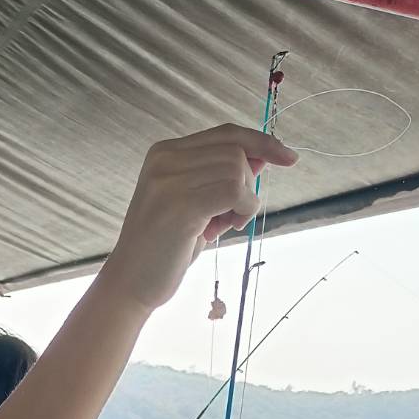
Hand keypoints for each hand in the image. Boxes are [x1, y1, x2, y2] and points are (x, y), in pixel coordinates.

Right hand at [99, 125, 296, 311]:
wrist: (130, 284)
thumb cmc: (164, 249)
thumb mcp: (196, 205)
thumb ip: (221, 178)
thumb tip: (263, 156)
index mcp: (164, 154)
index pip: (225, 134)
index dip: (260, 142)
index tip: (288, 157)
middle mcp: (164, 159)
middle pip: (235, 151)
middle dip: (247, 184)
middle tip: (231, 219)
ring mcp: (169, 180)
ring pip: (237, 169)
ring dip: (245, 201)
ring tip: (224, 226)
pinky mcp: (180, 204)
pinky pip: (234, 191)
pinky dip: (243, 209)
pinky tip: (226, 229)